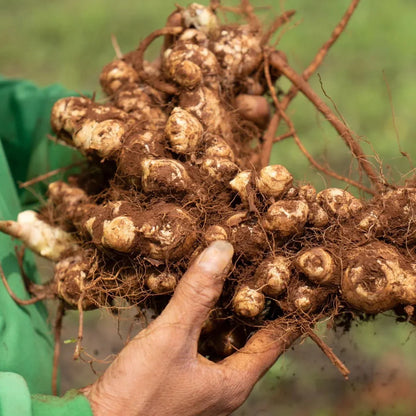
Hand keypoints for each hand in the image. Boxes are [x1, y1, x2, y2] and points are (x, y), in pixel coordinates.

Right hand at [82, 241, 299, 415]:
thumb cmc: (138, 393)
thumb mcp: (171, 338)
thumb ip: (197, 295)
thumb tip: (222, 249)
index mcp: (233, 383)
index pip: (273, 342)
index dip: (286, 313)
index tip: (294, 284)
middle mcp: (222, 386)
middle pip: (248, 338)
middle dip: (252, 305)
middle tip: (258, 269)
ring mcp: (200, 383)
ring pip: (221, 338)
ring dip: (223, 309)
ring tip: (228, 275)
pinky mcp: (178, 378)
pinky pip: (200, 342)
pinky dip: (201, 319)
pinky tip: (193, 299)